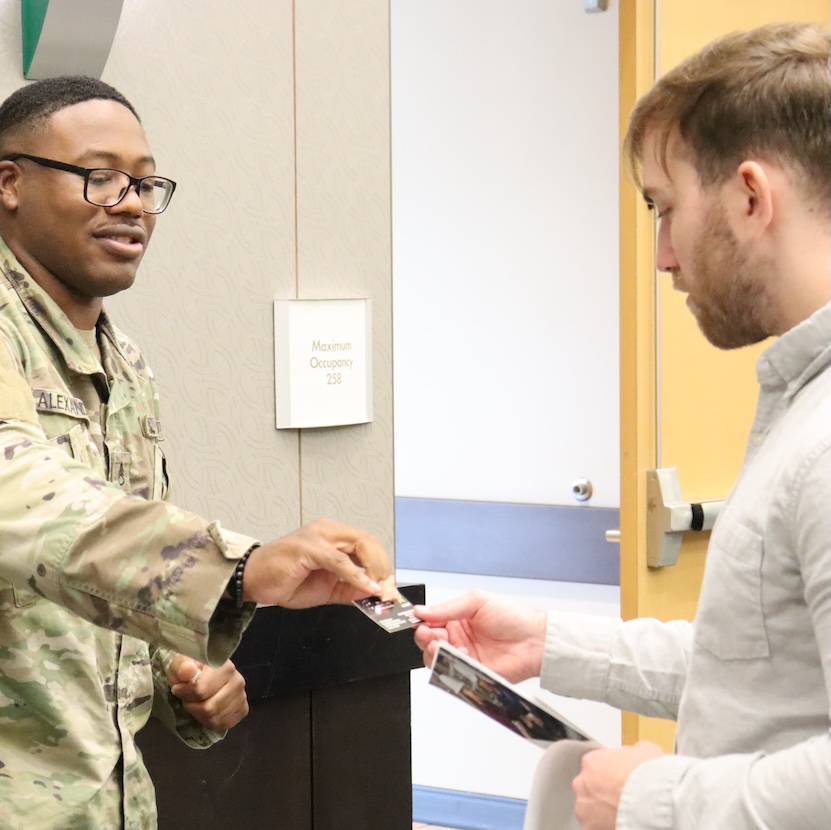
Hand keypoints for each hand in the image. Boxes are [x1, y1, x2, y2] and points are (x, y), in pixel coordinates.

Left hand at [167, 655, 248, 730]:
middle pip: (209, 707)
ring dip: (199, 714)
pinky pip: (222, 724)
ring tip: (196, 704)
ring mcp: (242, 696)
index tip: (177, 689)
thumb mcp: (182, 663)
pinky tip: (206, 712)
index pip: (201, 689)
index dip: (185, 693)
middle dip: (192, 706)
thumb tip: (187, 670)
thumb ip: (182, 666)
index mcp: (224, 666)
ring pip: (214, 718)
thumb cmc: (193, 670)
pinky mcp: (243, 709)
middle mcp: (237, 681)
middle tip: (187, 699)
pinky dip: (209, 722)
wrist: (208, 675)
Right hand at [242, 518, 393, 607]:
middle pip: (368, 541)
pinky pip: (338, 560)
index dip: (383, 566)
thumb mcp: (327, 588)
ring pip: (358, 545)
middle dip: (383, 567)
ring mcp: (318, 536)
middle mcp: (329, 530)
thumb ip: (351, 588)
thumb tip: (376, 594)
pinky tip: (366, 588)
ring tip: (380, 591)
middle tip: (388, 591)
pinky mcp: (308, 548)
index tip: (391, 590)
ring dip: (374, 570)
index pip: (369, 545)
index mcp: (335, 536)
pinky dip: (355, 574)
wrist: (253, 581)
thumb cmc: (287, 580)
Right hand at [413, 591, 546, 682]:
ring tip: (442, 645)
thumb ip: (448, 608)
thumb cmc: (512, 617)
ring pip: (436, 660)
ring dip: (434, 652)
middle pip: (428, 643)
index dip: (423, 623)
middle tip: (431, 635)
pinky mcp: (471, 674)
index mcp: (457, 619)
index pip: (431, 622)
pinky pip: (453, 673)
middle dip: (425, 639)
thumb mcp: (477, 601)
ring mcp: (464, 657)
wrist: (535, 641)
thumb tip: (421, 610)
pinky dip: (450, 665)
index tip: (420, 623)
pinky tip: (460, 655)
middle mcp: (458, 638)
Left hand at [572, 742, 663, 829]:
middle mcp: (582, 785)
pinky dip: (606, 826)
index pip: (594, 766)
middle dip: (602, 793)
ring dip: (601, 812)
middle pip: (588, 788)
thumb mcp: (644, 751)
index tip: (618, 779)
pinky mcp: (591, 829)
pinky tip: (621, 822)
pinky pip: (595, 827)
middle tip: (620, 797)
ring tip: (622, 813)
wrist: (655, 801)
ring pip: (589, 810)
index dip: (608, 773)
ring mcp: (584, 809)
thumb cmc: (650, 777)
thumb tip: (635, 755)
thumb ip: (630, 753)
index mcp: (591, 763)